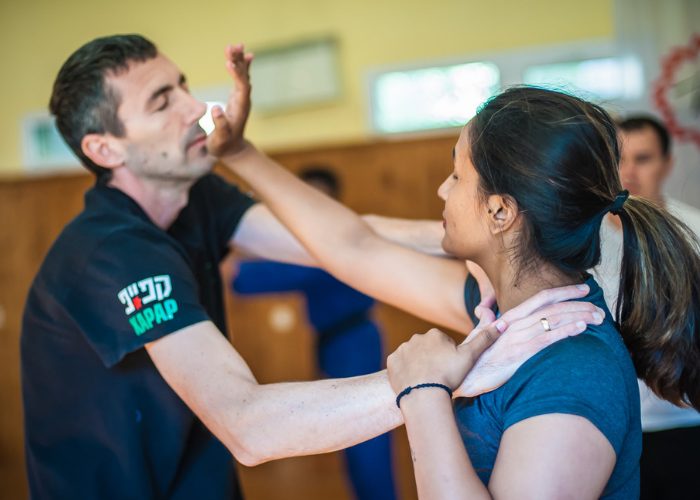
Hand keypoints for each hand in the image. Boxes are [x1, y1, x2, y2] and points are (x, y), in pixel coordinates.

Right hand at [207, 43, 253, 158]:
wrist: (232, 150)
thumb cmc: (223, 146)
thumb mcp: (219, 139)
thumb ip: (219, 125)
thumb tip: (216, 109)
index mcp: (240, 108)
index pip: (241, 88)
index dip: (237, 75)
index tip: (228, 62)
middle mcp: (244, 100)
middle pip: (243, 77)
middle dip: (237, 62)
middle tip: (232, 46)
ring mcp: (242, 98)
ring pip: (243, 76)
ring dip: (239, 60)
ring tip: (236, 45)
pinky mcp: (238, 97)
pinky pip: (242, 78)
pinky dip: (242, 66)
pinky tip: (246, 55)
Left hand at [387, 324, 502, 394]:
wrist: (424, 393)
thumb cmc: (449, 375)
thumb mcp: (470, 357)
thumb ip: (485, 339)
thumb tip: (503, 323)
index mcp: (434, 334)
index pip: (443, 344)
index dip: (448, 358)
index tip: (450, 369)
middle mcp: (416, 338)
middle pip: (427, 349)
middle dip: (432, 360)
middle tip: (439, 376)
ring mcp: (402, 350)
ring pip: (413, 357)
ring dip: (418, 366)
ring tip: (426, 381)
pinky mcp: (391, 362)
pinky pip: (399, 365)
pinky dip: (405, 372)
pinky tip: (413, 382)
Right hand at [456, 284, 603, 396]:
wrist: (465, 377)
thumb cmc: (473, 357)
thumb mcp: (479, 335)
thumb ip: (486, 321)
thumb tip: (485, 310)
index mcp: (509, 317)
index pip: (541, 298)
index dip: (564, 291)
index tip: (585, 288)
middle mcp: (515, 323)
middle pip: (553, 307)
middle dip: (579, 305)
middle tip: (599, 309)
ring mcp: (518, 337)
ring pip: (554, 320)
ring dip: (579, 317)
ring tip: (598, 318)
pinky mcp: (521, 353)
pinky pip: (547, 339)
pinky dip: (565, 332)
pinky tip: (581, 329)